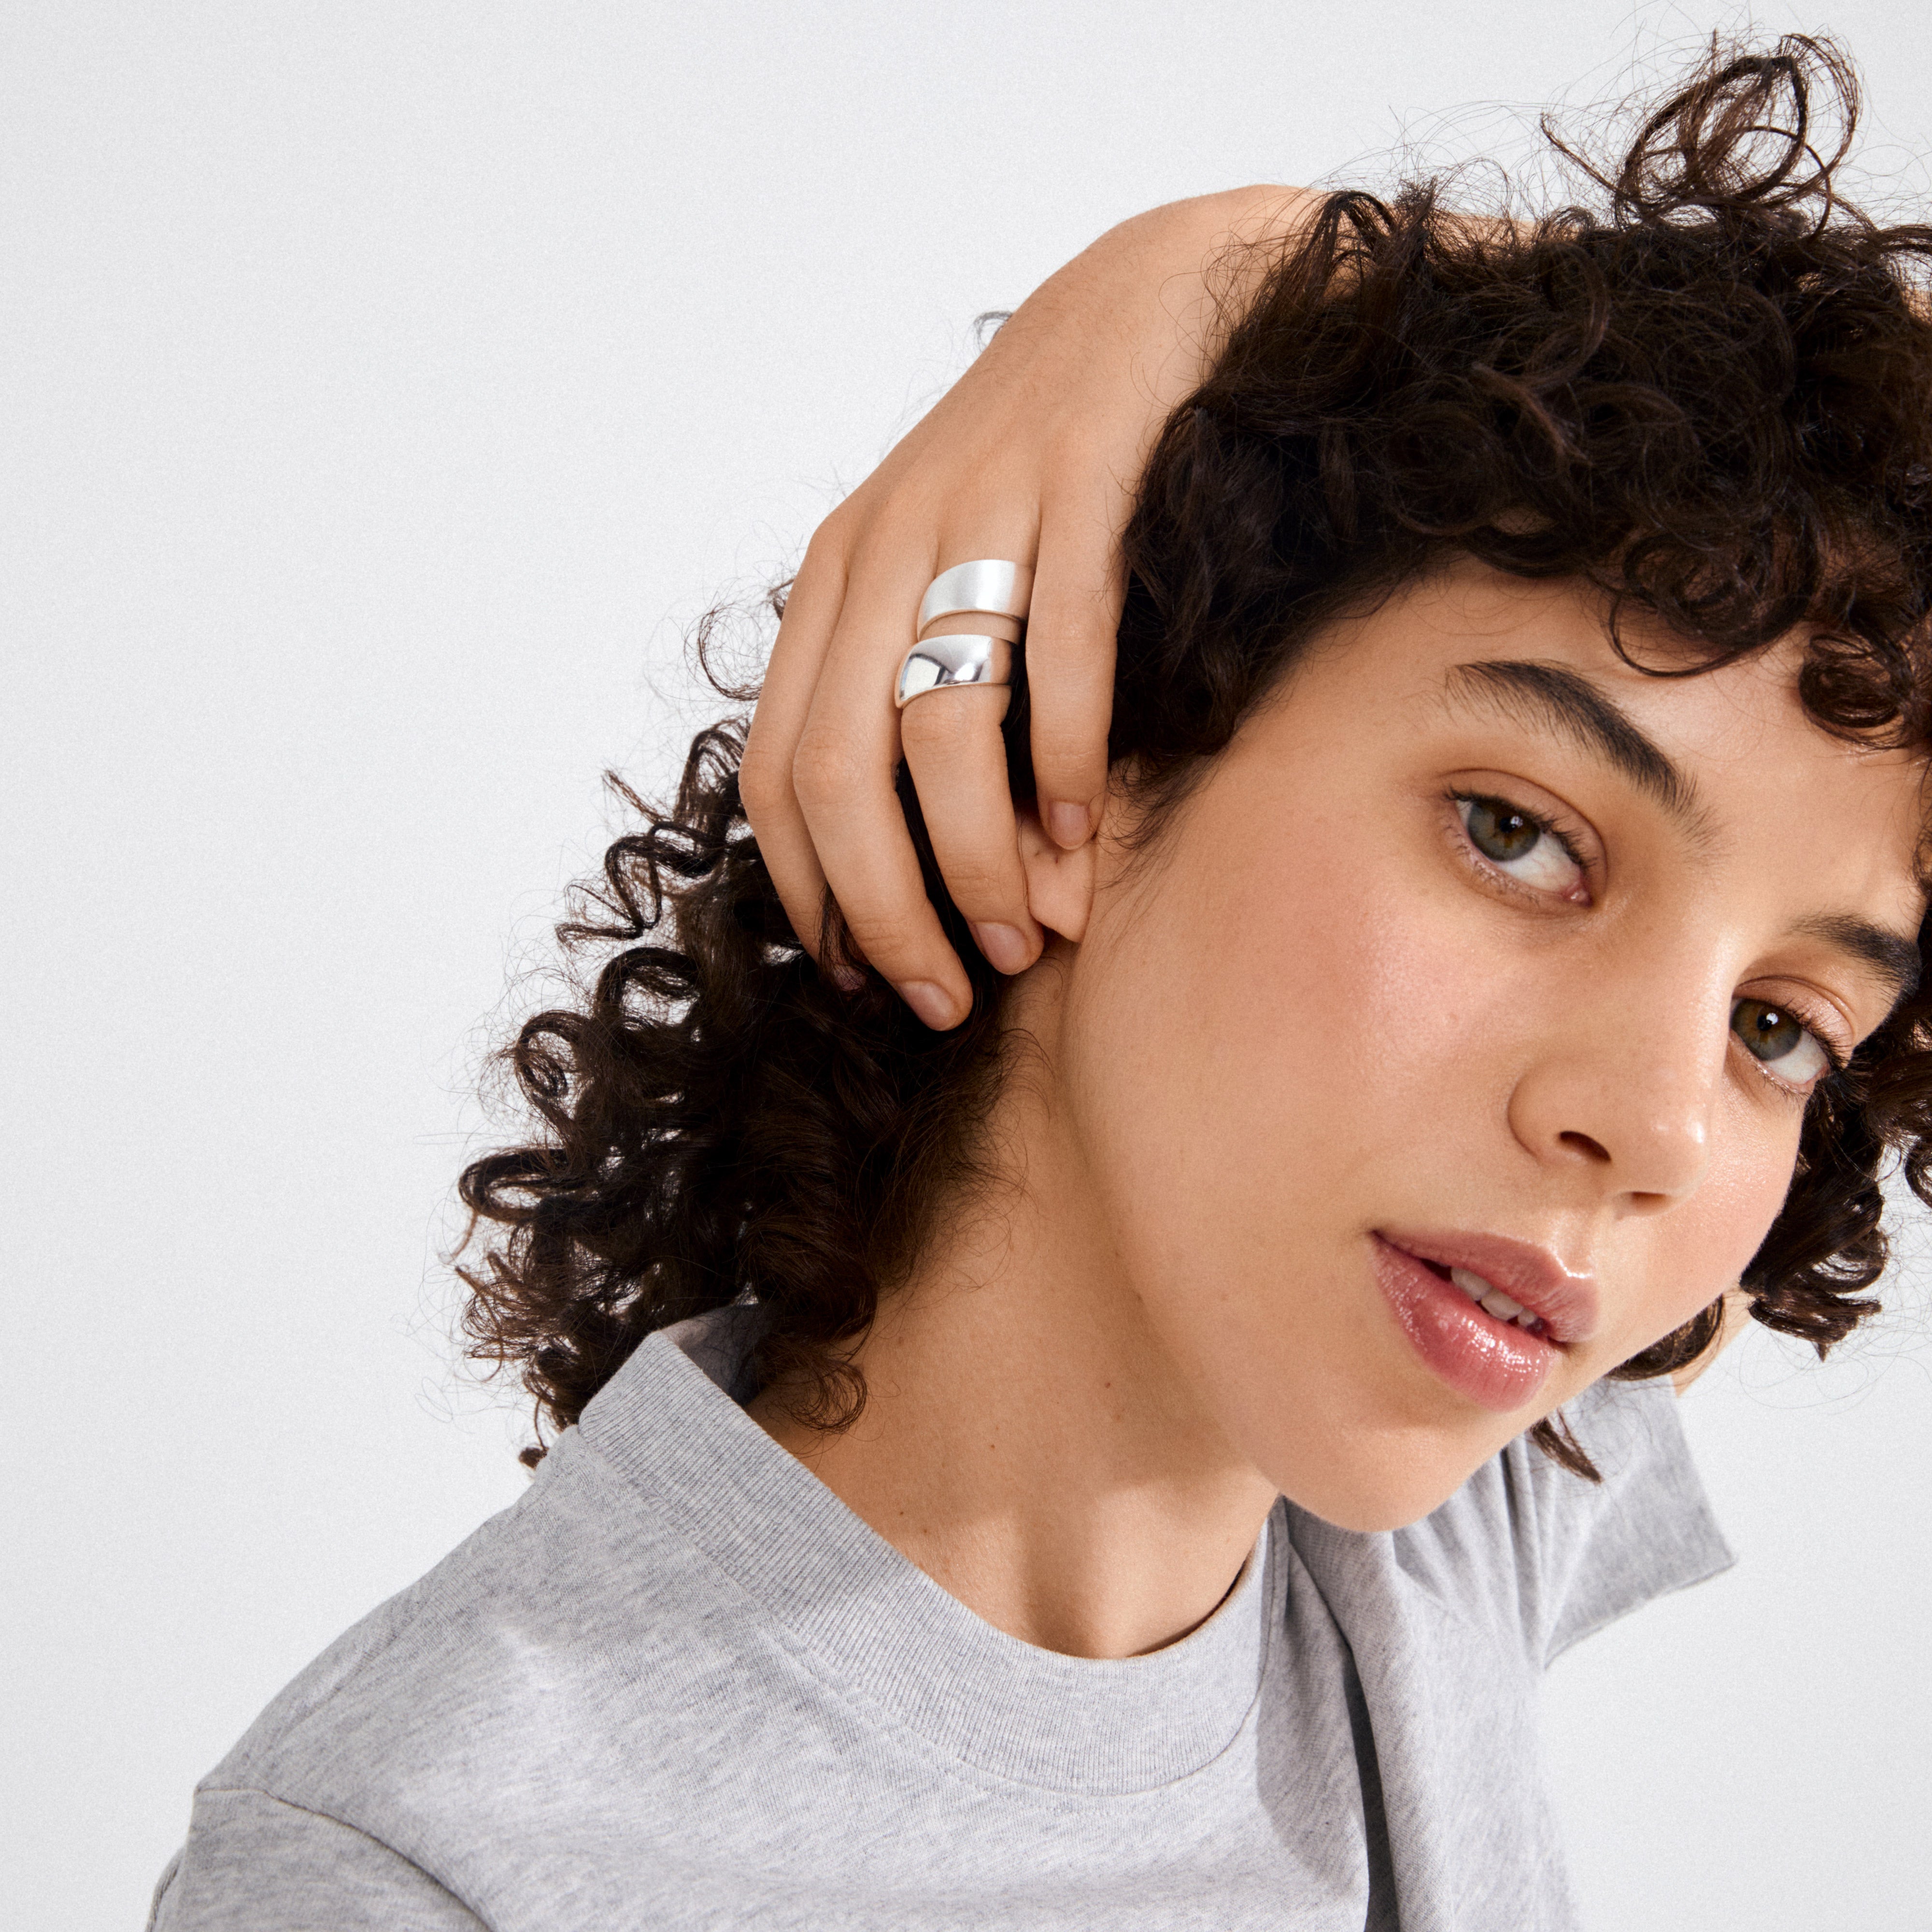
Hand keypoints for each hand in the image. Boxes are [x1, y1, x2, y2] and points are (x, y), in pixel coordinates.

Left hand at [738, 185, 1312, 1028]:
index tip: (861, 976)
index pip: (778, 770)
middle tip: (941, 997)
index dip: (811, 891)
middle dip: (886, 910)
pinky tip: (1080, 834)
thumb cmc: (1037, 471)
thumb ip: (902, 686)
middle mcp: (882, 549)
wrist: (1143, 303)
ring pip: (942, 731)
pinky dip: (1066, 760)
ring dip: (977, 863)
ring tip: (1020, 941)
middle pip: (841, 772)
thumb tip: (910, 862)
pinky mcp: (1080, 485)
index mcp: (830, 580)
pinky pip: (1061, 651)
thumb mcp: (933, 569)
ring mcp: (977, 513)